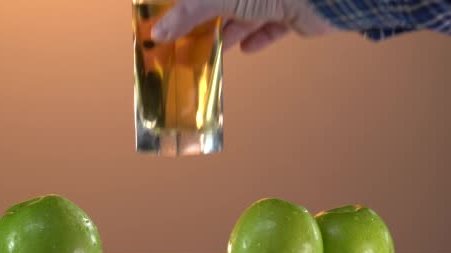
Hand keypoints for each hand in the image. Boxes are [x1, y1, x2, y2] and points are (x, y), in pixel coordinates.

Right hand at [151, 0, 337, 52]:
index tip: (173, 23)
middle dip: (208, 19)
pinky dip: (259, 37)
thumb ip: (187, 13)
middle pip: (224, 1)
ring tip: (213, 50)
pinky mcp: (294, 10)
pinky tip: (247, 49)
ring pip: (247, 13)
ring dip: (231, 31)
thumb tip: (157, 33)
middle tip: (187, 40)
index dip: (188, 5)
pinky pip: (273, 25)